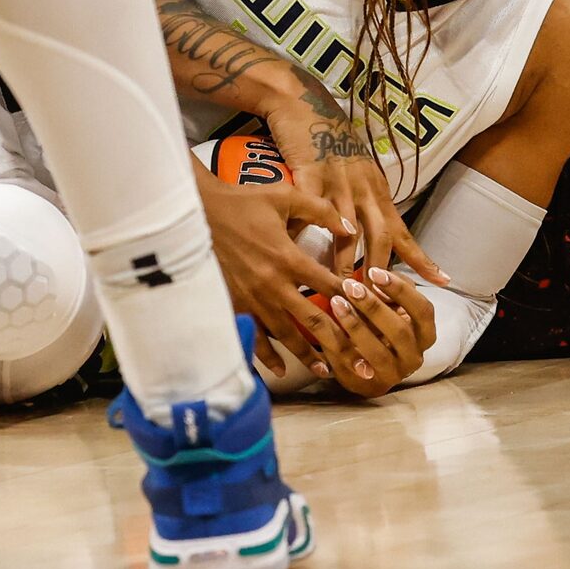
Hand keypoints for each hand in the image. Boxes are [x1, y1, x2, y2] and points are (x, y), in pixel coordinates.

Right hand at [202, 171, 348, 380]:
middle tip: (361, 364)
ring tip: (328, 371)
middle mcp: (273, 284)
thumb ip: (321, 210)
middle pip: (313, 321)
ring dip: (308, 356)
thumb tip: (351, 228)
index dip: (353, 300)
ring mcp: (253, 299)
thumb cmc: (243, 202)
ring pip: (286, 335)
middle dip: (340, 343)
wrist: (198, 213)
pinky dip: (267, 356)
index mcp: (288, 258)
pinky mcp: (235, 305)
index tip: (371, 315)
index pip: (329, 285)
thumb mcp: (285, 196)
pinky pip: (254, 337)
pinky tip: (280, 369)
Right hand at [257, 95, 448, 287]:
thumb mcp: (358, 172)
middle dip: (379, 271)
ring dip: (344, 262)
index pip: (403, 232)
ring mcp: (337, 182)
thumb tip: (368, 239)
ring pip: (346, 231)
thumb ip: (365, 204)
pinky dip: (303, 233)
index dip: (422, 258)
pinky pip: (308, 210)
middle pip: (379, 237)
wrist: (304, 103)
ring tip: (342, 291)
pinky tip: (298, 253)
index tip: (442, 281)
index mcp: (377, 191)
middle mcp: (363, 189)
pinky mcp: (308, 174)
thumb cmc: (331, 142)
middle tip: (378, 302)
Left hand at [312, 269, 436, 397]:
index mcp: (425, 335)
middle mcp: (414, 358)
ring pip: (376, 353)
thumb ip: (392, 290)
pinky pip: (351, 366)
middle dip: (374, 307)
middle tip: (351, 286)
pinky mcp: (367, 386)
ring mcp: (392, 375)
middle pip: (399, 332)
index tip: (375, 271)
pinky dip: (337, 345)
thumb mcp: (393, 305)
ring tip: (336, 302)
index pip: (423, 311)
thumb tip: (379, 275)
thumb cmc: (382, 324)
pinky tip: (323, 326)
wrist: (368, 366)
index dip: (401, 290)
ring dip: (355, 326)